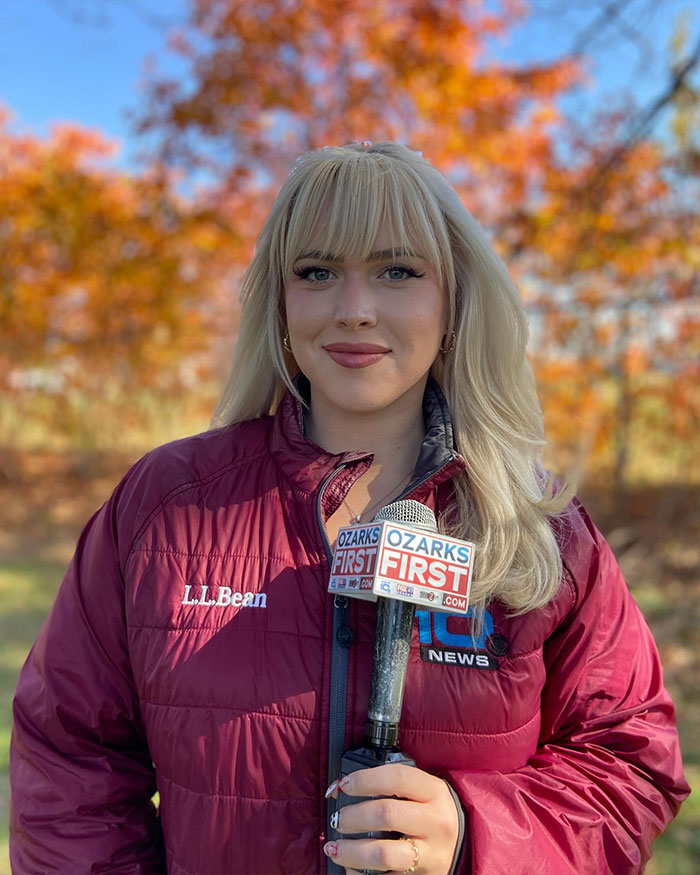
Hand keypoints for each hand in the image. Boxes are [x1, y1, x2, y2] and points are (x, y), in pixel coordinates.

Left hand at [324, 763, 459, 873]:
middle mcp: (436, 822)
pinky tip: (350, 868)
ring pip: (383, 854)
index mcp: (435, 792)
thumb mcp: (422, 790)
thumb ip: (391, 785)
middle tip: (338, 819)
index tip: (343, 785)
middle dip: (353, 816)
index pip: (397, 778)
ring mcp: (431, 855)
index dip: (365, 780)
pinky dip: (360, 874)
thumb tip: (343, 787)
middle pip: (386, 814)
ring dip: (351, 851)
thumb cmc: (430, 811)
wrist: (460, 843)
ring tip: (334, 847)